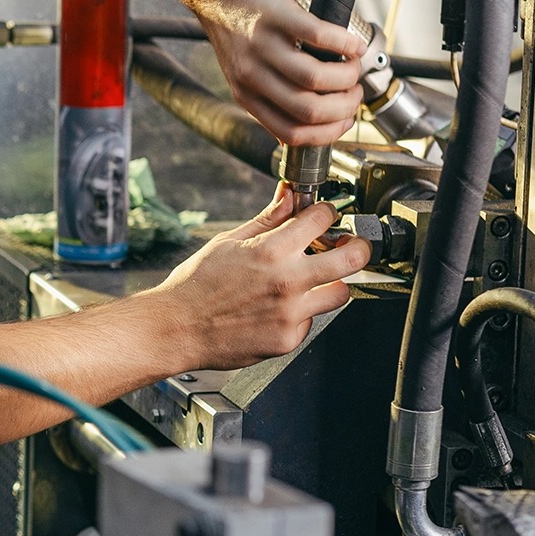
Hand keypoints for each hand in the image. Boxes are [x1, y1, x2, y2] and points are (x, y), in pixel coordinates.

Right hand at [146, 185, 371, 370]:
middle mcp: (286, 281)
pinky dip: (301, 313)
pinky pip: (311, 321)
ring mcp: (290, 313)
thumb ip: (267, 220)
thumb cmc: (195, 285)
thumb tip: (288, 196)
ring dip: (332, 284)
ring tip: (313, 282)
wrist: (175, 328)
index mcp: (270, 250)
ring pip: (340, 293)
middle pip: (351, 258)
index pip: (321, 218)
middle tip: (352, 246)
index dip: (326, 212)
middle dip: (359, 247)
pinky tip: (278, 309)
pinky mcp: (287, 339)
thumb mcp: (228, 242)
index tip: (325, 216)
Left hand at [188, 0, 366, 146]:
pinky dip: (345, 43)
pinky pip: (318, 36)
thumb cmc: (235, 28)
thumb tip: (308, 121)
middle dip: (344, 107)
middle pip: (308, 109)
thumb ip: (268, 96)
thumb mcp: (243, 72)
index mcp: (246, 95)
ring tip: (353, 67)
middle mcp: (252, 75)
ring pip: (315, 78)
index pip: (292, 132)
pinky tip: (354, 45)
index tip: (346, 121)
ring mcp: (263, 45)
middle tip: (354, 92)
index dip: (328, 132)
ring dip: (347, 77)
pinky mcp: (276, 15)